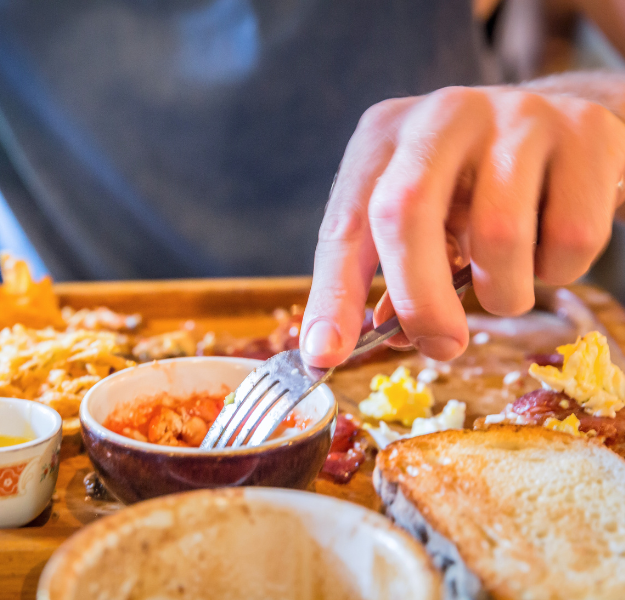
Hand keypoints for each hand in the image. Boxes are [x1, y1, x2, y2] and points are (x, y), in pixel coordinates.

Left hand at [301, 85, 624, 366]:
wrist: (567, 131)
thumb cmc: (475, 187)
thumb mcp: (421, 219)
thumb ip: (388, 276)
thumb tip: (360, 344)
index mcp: (383, 137)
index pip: (345, 223)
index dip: (334, 294)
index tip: (326, 353)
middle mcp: (441, 115)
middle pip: (406, 212)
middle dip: (420, 302)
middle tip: (440, 347)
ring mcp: (516, 115)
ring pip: (500, 237)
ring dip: (504, 292)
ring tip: (508, 279)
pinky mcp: (585, 131)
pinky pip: (570, 238)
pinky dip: (559, 270)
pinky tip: (550, 242)